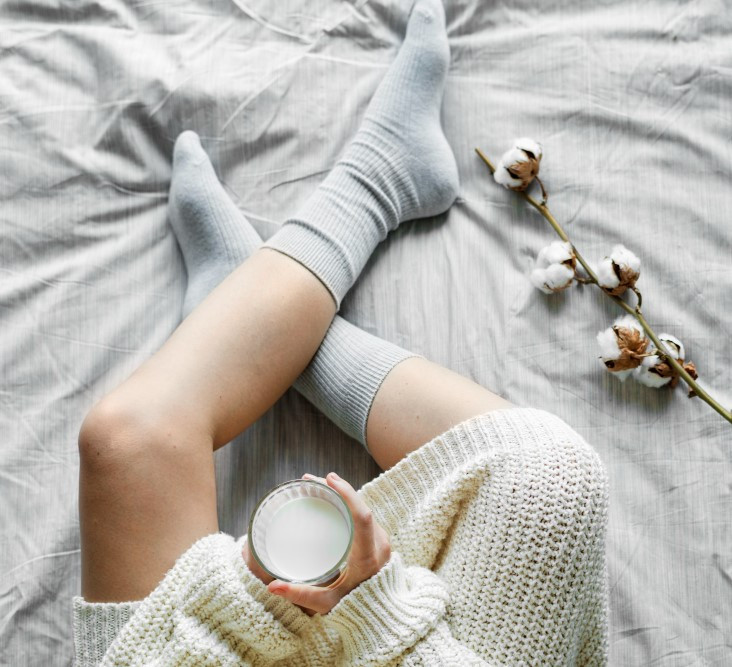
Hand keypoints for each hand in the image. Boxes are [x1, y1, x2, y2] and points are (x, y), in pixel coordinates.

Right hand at [256, 471, 390, 616]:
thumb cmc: (352, 607)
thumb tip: (271, 587)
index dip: (348, 495)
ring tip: (316, 483)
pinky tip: (330, 494)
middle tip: (310, 479)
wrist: (381, 613)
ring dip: (341, 493)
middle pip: (360, 506)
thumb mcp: (326, 603)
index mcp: (368, 556)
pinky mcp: (378, 537)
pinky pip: (363, 513)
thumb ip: (300, 595)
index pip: (362, 517)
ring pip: (361, 507)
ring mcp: (380, 538)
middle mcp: (378, 543)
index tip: (330, 479)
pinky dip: (347, 501)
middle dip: (337, 488)